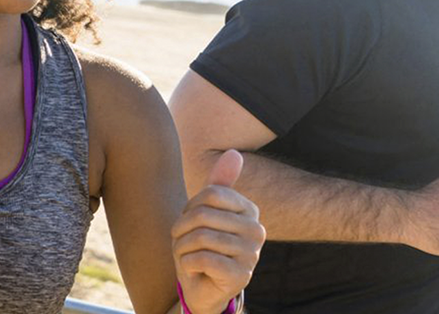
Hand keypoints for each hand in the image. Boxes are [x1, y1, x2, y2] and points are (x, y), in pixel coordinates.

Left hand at [172, 150, 264, 313]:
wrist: (203, 286)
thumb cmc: (203, 246)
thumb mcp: (206, 213)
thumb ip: (219, 184)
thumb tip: (235, 153)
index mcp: (250, 211)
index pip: (210, 194)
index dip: (189, 208)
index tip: (188, 223)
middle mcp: (257, 231)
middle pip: (203, 215)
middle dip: (181, 230)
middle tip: (183, 243)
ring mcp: (252, 254)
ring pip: (200, 238)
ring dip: (182, 248)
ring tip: (187, 256)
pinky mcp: (241, 276)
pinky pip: (202, 259)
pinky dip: (187, 264)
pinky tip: (193, 269)